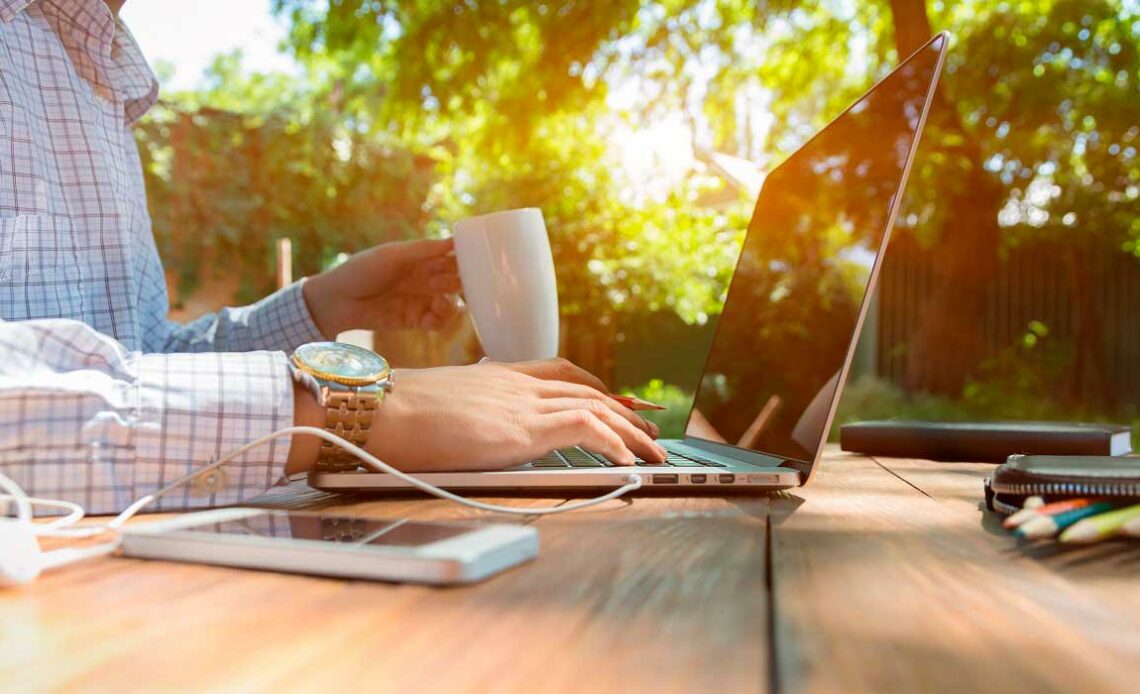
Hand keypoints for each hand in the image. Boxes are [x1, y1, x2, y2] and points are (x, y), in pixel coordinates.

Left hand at [301, 238, 462, 337]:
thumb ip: (423, 250)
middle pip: (455, 281)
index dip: (465, 259)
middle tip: (463, 283)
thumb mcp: (393, 255)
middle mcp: (424, 280)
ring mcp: (420, 300)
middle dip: (463, 282)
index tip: (478, 260)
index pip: (451, 258)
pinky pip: (437, 322)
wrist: (338, 300)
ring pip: (451, 303)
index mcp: (420, 260)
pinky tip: (435, 313)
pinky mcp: (414, 321)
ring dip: (453, 302)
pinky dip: (442, 319)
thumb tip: (453, 242)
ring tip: (442, 301)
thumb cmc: (361, 270)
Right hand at [363, 358, 665, 470]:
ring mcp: (520, 403)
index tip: (613, 398)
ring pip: (594, 407)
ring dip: (630, 431)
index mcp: (496, 374)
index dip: (592, 386)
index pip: (558, 372)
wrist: (376, 409)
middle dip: (623, 409)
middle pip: (586, 390)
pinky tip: (627, 458)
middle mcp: (514, 383)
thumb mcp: (436, 403)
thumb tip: (464, 428)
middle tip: (650, 425)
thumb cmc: (391, 411)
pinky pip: (585, 428)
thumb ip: (462, 410)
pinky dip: (612, 442)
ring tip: (654, 450)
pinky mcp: (521, 428)